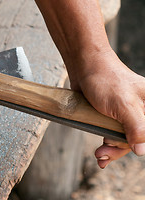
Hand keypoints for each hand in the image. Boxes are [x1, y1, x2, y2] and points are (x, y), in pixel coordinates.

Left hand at [71, 49, 144, 168]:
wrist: (83, 67)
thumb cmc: (105, 80)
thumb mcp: (124, 105)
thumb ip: (136, 128)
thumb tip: (141, 150)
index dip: (140, 144)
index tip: (130, 149)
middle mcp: (142, 111)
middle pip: (138, 139)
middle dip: (120, 149)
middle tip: (104, 151)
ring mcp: (127, 115)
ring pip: (124, 139)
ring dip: (112, 150)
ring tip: (99, 154)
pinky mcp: (113, 116)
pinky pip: (113, 135)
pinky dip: (107, 146)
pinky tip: (101, 154)